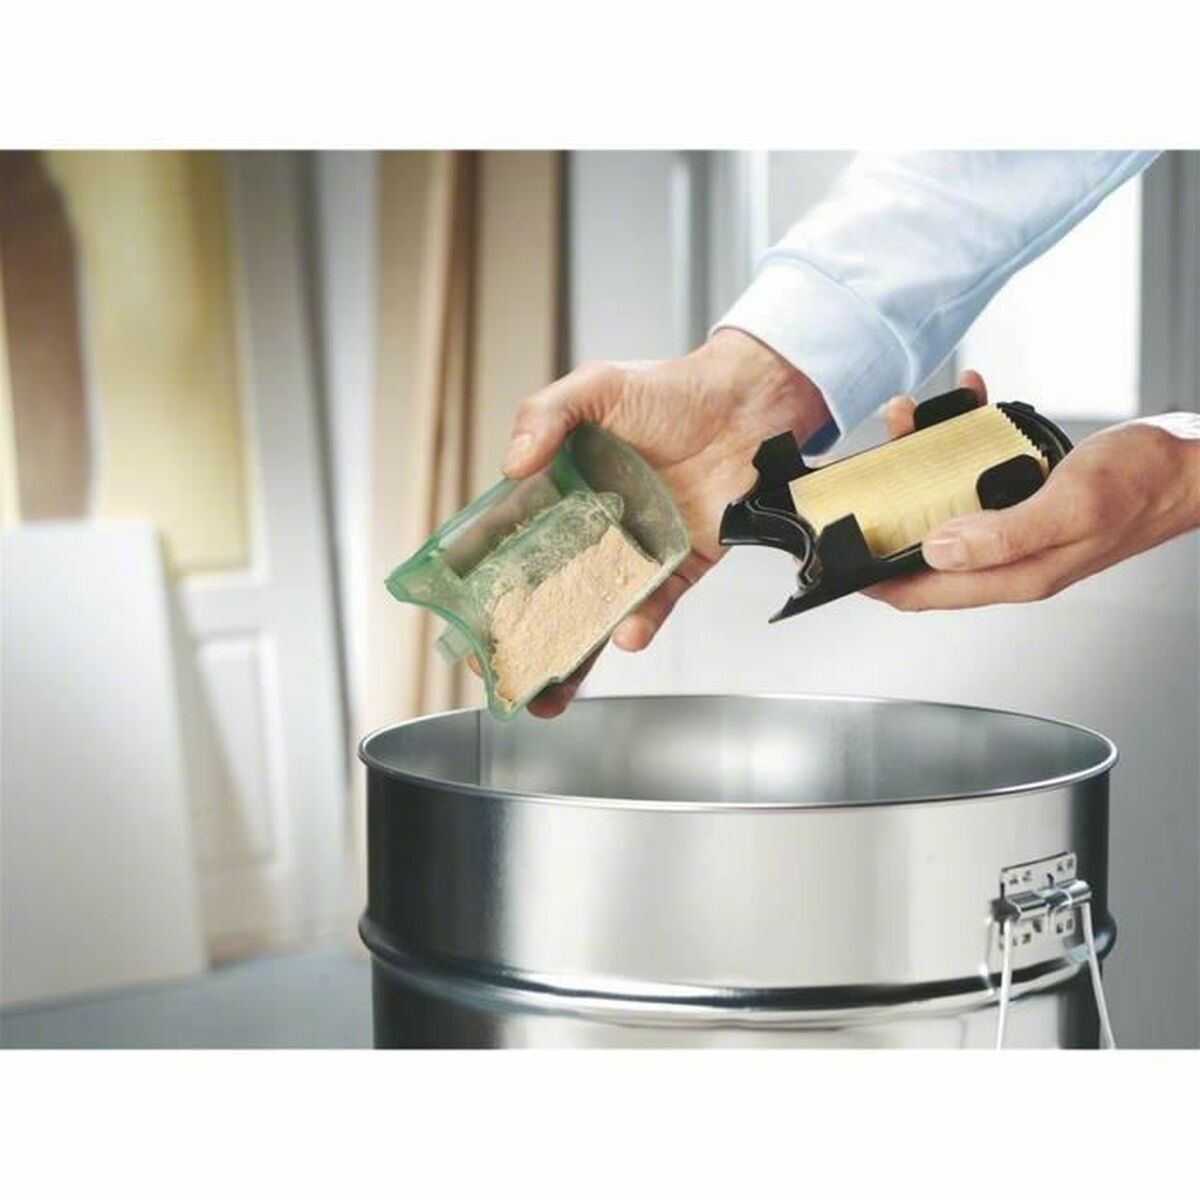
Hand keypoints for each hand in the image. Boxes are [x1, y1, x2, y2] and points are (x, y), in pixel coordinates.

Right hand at [501, 329, 830, 715]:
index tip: (466, 619)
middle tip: (503, 670)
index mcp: (565, 488)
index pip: (516, 542)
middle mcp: (597, 526)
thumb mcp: (596, 387)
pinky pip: (657, 603)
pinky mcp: (682, 563)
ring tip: (552, 690)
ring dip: (576, 653)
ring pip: (598, 611)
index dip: (489, 582)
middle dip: (526, 635)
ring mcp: (638, 549)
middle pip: (553, 591)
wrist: (749, 402)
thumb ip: (545, 415)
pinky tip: (625, 634)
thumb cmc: (674, 388)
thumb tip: (511, 465)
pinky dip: (641, 622)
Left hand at [865, 372, 1199, 611]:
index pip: (924, 592)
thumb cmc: (1145, 482)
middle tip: (868, 470)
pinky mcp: (1026, 500)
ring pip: (946, 507)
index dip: (877, 580)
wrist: (1193, 461)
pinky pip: (979, 475)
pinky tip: (964, 404)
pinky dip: (963, 441)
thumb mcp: (1072, 505)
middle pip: (925, 549)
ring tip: (910, 421)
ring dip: (920, 465)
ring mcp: (1016, 530)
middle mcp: (1009, 558)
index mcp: (1015, 574)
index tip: (841, 557)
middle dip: (889, 513)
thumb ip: (1004, 535)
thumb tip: (936, 551)